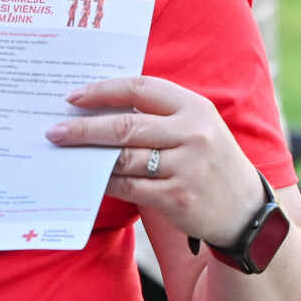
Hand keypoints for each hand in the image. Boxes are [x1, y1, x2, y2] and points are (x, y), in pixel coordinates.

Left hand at [45, 76, 262, 246]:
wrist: (246, 212)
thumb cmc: (210, 162)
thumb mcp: (196, 127)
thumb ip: (158, 115)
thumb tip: (99, 109)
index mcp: (194, 108)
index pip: (141, 88)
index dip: (103, 90)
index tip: (74, 96)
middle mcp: (192, 134)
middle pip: (125, 125)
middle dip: (84, 128)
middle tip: (55, 129)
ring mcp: (186, 167)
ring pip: (123, 157)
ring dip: (89, 155)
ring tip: (66, 152)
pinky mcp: (177, 197)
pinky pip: (128, 186)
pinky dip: (105, 181)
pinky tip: (91, 177)